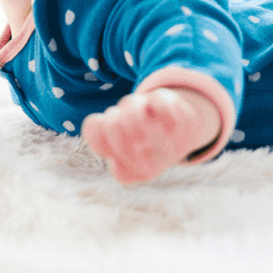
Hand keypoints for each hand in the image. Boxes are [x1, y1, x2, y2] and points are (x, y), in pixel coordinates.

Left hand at [81, 87, 220, 184]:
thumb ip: (123, 174)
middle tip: (140, 163)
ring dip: (138, 126)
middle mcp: (122, 115)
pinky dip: (163, 114)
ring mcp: (141, 105)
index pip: (92, 127)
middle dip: (122, 142)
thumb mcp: (138, 172)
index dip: (101, 143)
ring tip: (149, 143)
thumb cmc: (151, 157)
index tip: (119, 160)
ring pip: (129, 104)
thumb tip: (117, 165)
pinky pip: (157, 97)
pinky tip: (170, 131)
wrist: (180, 141)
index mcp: (110, 132)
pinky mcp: (162, 98)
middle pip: (110, 119)